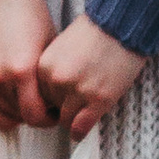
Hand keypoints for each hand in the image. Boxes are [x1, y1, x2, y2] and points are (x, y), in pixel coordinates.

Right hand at [0, 0, 54, 129]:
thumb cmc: (28, 12)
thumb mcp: (49, 45)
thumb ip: (49, 77)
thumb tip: (56, 100)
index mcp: (23, 70)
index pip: (36, 114)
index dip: (50, 118)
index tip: (56, 112)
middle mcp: (0, 78)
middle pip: (20, 116)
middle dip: (37, 117)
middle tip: (46, 110)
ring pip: (2, 115)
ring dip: (18, 114)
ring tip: (29, 105)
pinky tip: (11, 107)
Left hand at [39, 13, 147, 142]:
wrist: (121, 26)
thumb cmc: (94, 34)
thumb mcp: (61, 48)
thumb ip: (52, 70)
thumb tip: (48, 95)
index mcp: (44, 66)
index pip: (38, 95)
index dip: (50, 98)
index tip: (59, 99)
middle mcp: (56, 80)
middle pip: (51, 108)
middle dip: (63, 106)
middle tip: (76, 101)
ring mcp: (77, 91)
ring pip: (65, 120)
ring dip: (73, 118)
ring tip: (83, 111)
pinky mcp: (98, 100)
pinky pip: (80, 127)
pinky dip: (79, 132)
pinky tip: (81, 131)